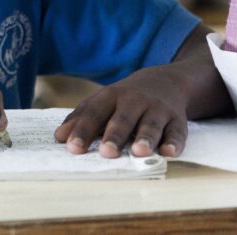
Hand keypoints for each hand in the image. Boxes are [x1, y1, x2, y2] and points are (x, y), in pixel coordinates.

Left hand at [54, 65, 186, 158]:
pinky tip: (169, 152)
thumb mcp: (100, 103)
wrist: (163, 82)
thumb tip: (59, 137)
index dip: (83, 130)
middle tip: (107, 153)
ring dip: (145, 138)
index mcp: (110, 97)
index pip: (94, 113)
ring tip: (138, 152)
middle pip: (123, 119)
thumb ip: (80, 119)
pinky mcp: (177, 120)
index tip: (72, 147)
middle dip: (114, 135)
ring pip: (151, 124)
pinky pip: (177, 132)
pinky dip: (174, 142)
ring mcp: (157, 110)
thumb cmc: (123, 99)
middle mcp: (134, 101)